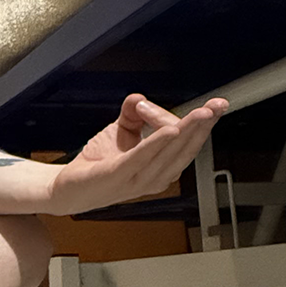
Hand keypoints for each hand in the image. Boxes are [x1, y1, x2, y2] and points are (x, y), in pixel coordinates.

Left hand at [47, 94, 227, 215]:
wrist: (68, 188)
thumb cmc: (98, 164)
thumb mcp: (120, 131)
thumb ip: (133, 113)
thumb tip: (138, 98)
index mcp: (162, 168)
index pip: (188, 145)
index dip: (201, 125)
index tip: (214, 105)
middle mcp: (156, 177)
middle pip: (185, 148)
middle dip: (203, 126)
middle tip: (216, 107)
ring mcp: (139, 179)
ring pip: (169, 152)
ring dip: (187, 131)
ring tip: (201, 114)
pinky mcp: (118, 176)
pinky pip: (142, 158)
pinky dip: (157, 143)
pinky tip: (170, 130)